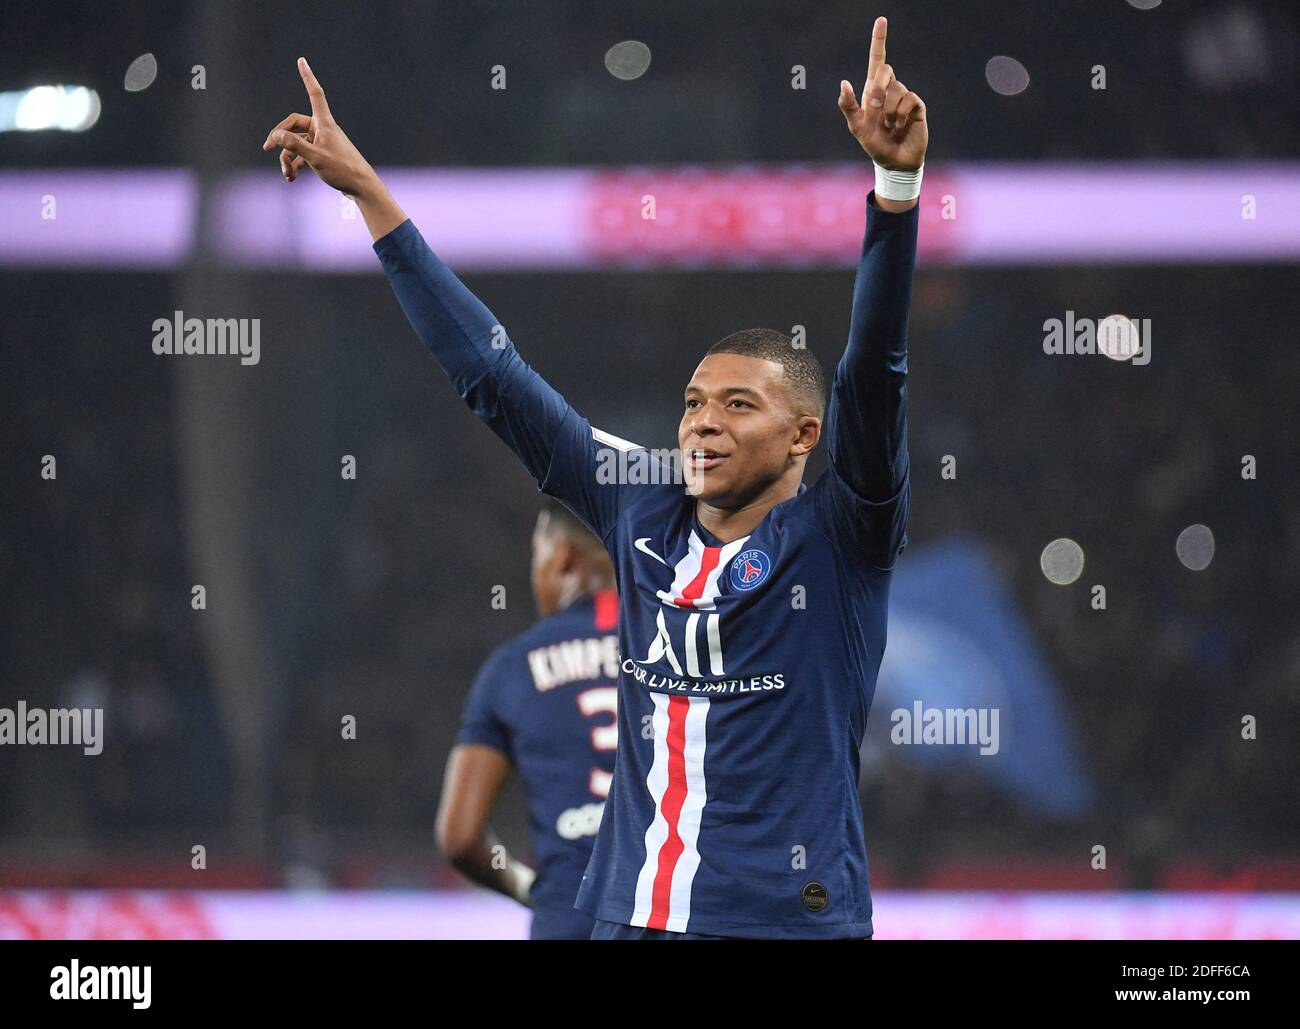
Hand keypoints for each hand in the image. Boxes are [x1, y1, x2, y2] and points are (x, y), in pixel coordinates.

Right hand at [262, 58, 376, 194]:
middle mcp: (323, 129)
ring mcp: (323, 142)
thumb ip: (293, 145)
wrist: (362, 188)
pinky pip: (303, 155)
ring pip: (297, 143)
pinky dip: (295, 164)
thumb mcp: (315, 157)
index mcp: (324, 123)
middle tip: (266, 149)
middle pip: (294, 125)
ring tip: (287, 175)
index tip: (302, 60)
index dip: (307, 76)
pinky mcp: (323, 155)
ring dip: (288, 158)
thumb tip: (275, 136)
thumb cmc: (342, 170)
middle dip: (280, 138)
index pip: (314, 93)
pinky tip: (291, 178)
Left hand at [837, 17, 927, 170]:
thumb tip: (844, 82)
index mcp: (874, 91)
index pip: (877, 59)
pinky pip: (909, 99)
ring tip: (890, 127)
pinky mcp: (917, 107)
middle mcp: (890, 90)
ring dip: (888, 112)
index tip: (881, 20)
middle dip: (878, 90)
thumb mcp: (856, 128)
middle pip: (885, 70)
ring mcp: (904, 97)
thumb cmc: (874, 144)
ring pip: (896, 89)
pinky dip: (901, 115)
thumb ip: (848, 106)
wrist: (894, 162)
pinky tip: (900, 126)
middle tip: (875, 111)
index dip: (879, 40)